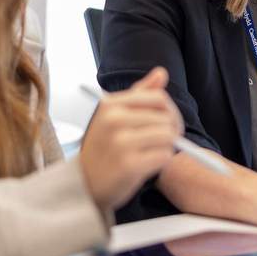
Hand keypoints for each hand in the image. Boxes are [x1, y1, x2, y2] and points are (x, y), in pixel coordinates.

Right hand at [79, 67, 183, 210]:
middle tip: (162, 142)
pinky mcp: (129, 165)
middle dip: (171, 131)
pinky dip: (162, 161)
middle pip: (166, 118)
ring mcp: (121, 142)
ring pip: (168, 136)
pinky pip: (164, 155)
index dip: (170, 111)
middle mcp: (114, 120)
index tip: (168, 123)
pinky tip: (148, 165)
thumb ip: (140, 93)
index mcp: (110, 104)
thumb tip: (161, 72)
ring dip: (166, 147)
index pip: (158, 97)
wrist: (85, 183)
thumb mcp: (115, 115)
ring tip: (151, 152)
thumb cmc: (104, 146)